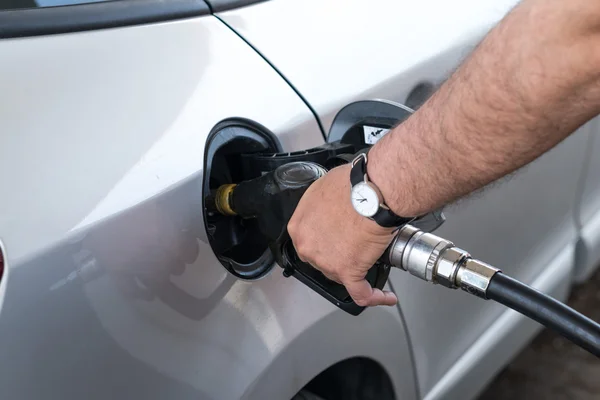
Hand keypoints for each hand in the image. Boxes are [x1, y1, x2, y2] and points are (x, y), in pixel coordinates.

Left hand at [288, 164, 397, 306]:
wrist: (372, 193)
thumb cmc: (352, 186)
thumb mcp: (323, 187)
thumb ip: (321, 204)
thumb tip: (331, 204)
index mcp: (299, 227)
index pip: (310, 241)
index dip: (325, 240)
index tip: (335, 238)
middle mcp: (308, 247)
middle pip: (322, 260)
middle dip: (338, 254)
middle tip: (355, 242)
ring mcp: (327, 262)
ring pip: (340, 275)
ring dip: (355, 269)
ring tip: (370, 255)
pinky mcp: (348, 272)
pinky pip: (361, 293)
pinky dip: (374, 296)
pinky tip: (385, 296)